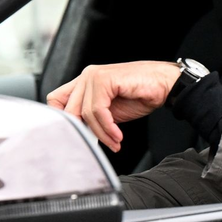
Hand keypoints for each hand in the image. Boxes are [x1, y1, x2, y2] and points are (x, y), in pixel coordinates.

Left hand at [46, 61, 180, 152]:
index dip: (63, 121)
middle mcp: (86, 76)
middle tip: (101, 145)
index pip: (56, 100)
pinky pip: (97, 110)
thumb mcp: (110, 111)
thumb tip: (77, 136)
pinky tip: (118, 135)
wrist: (165, 85)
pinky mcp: (105, 79)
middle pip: (68, 110)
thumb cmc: (141, 95)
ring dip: (101, 133)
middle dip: (84, 132)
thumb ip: (91, 118)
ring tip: (115, 141)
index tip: (77, 137)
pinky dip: (107, 127)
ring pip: (84, 113)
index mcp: (84, 82)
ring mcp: (94, 75)